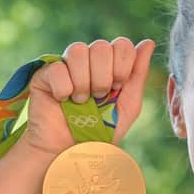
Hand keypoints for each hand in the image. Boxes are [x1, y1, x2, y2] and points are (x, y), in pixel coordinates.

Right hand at [21, 37, 155, 154]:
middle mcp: (88, 60)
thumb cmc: (103, 129)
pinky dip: (64, 88)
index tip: (118, 88)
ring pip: (78, 50)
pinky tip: (63, 101)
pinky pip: (57, 67)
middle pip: (101, 46)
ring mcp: (65, 64)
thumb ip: (138, 73)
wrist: (72, 151)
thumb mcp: (129, 104)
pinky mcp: (44, 74)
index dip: (123, 66)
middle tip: (99, 97)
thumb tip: (149, 42)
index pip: (122, 44)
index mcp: (110, 63)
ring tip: (81, 101)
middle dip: (104, 76)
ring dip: (84, 81)